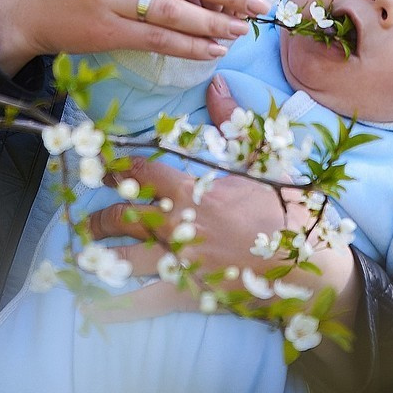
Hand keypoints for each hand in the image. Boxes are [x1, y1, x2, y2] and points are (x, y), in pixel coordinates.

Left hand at [79, 76, 358, 322]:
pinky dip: (114, 307)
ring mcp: (180, 261)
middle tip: (86, 217)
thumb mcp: (262, 159)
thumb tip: (217, 83)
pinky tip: (92, 309)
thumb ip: (232, 121)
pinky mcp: (186, 293)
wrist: (309, 265)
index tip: (101, 167)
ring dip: (99, 255)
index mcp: (192, 191)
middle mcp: (178, 225)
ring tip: (83, 255)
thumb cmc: (287, 210)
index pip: (141, 172)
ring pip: (124, 257)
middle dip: (101, 215)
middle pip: (124, 215)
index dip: (116, 168)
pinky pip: (142, 303)